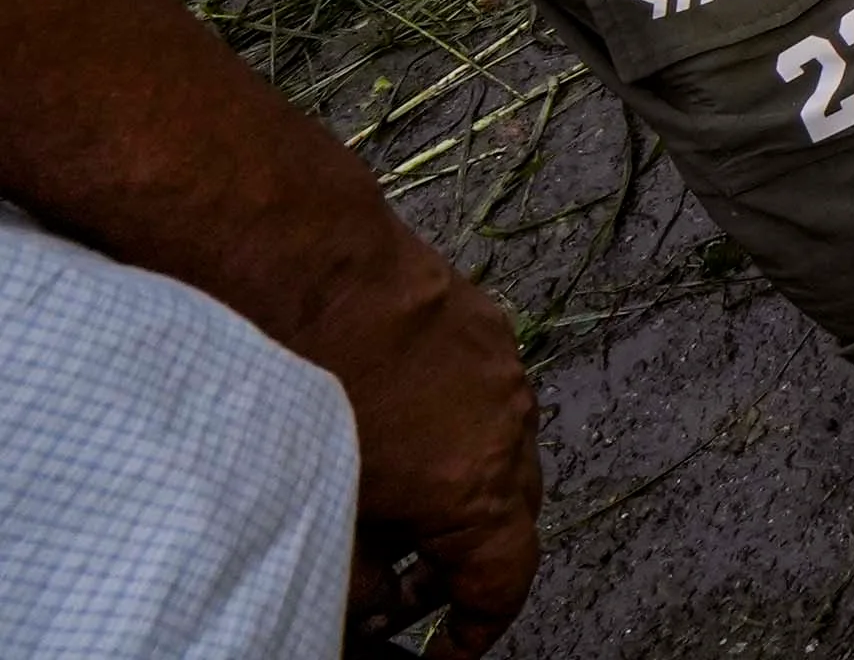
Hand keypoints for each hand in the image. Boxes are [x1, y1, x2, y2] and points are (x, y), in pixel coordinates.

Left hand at [340, 265, 542, 656]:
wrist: (305, 269)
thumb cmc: (306, 390)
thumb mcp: (320, 516)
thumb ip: (355, 580)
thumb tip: (372, 608)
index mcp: (478, 490)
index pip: (506, 583)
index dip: (476, 632)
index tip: (446, 654)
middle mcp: (510, 430)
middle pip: (510, 519)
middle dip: (461, 564)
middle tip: (401, 592)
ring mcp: (503, 370)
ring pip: (497, 452)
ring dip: (457, 491)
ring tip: (385, 504)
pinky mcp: (482, 323)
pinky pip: (482, 395)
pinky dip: (450, 429)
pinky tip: (386, 424)